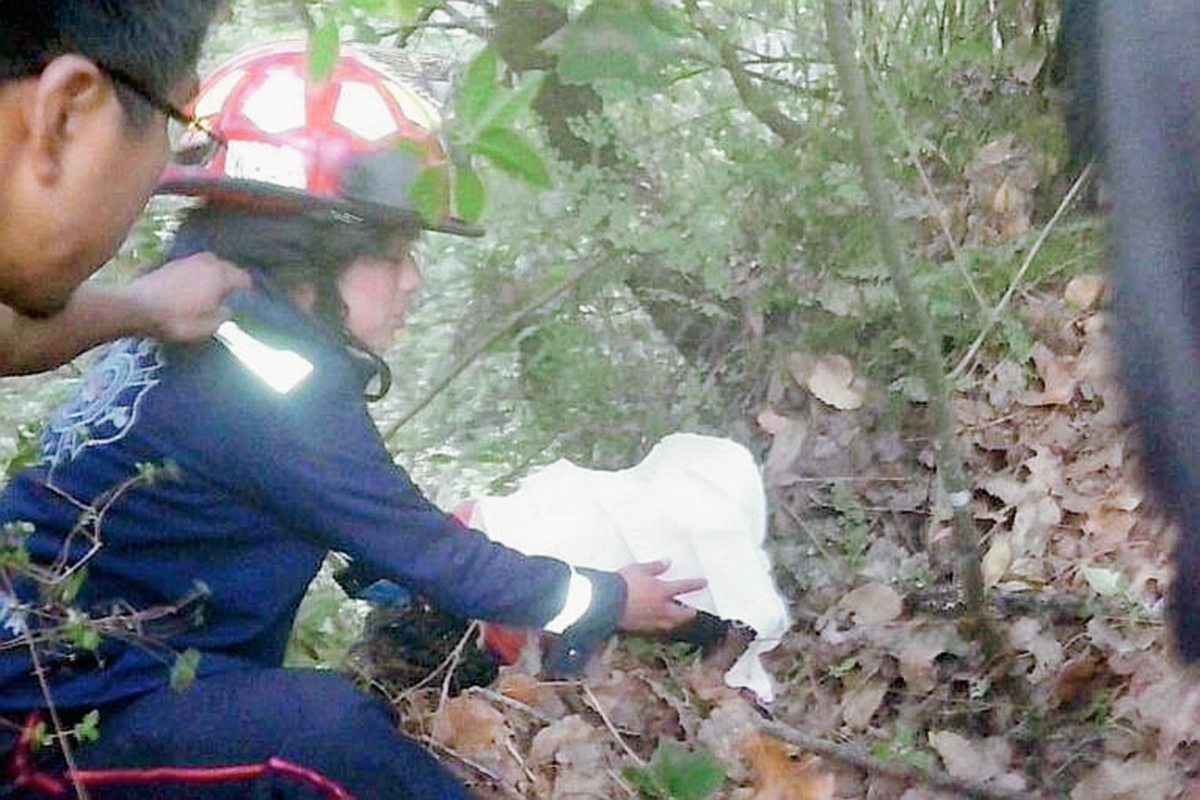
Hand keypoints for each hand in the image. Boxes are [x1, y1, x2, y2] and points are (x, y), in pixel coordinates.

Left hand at [129, 253, 251, 341]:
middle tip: (233, 295)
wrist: (136, 308)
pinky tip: (193, 287)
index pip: (244, 279)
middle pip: (227, 267)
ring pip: (209, 264)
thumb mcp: (206, 327)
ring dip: (213, 275)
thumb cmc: (177, 319)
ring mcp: (187, 261)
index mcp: (220, 276)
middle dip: (232, 279)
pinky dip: (197, 275)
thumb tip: (227, 310)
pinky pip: (193, 267)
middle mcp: (206, 263)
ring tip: (213, 290)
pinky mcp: (170, 264)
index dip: (249, 291)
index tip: (250, 302)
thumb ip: (222, 317)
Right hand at [616, 560, 706, 632]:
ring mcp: (651, 621)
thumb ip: (655, 567)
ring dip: (676, 621)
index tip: (704, 583)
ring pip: (670, 624)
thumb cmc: (622, 583)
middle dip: (689, 613)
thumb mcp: (639, 569)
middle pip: (682, 614)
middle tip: (692, 611)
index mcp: (662, 591)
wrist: (605, 602)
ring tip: (676, 618)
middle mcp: (661, 609)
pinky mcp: (640, 629)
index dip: (695, 584)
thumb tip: (667, 562)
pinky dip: (660, 625)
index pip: (684, 587)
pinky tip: (657, 623)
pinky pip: (655, 629)